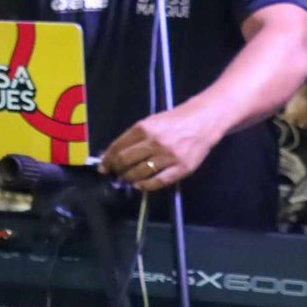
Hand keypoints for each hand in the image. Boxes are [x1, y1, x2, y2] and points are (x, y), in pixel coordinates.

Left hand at [98, 102, 223, 191]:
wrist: (203, 122)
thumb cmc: (174, 120)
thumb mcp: (150, 122)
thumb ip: (134, 137)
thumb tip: (114, 153)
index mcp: (144, 128)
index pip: (118, 146)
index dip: (107, 158)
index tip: (103, 167)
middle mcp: (155, 142)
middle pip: (126, 160)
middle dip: (116, 169)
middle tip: (115, 174)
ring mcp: (169, 156)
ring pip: (141, 172)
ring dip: (129, 178)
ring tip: (126, 179)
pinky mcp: (183, 168)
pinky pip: (160, 181)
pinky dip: (146, 185)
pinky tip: (140, 186)